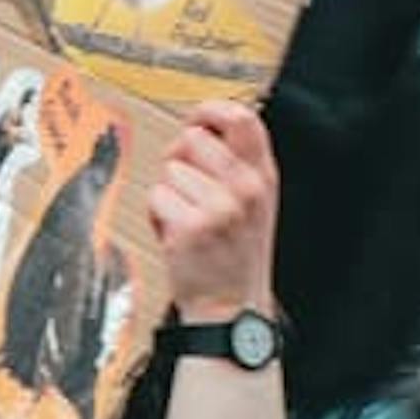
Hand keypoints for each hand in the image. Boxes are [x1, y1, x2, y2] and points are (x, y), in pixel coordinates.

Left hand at [149, 101, 278, 321]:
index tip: (195, 120)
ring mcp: (220, 207)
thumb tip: (199, 124)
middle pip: (193, 138)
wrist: (230, 307)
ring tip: (186, 219)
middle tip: (187, 190)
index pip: (243, 118)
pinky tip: (176, 235)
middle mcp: (246, 188)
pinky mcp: (192, 226)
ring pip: (169, 170)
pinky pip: (156, 197)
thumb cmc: (233, 255)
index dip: (210, 110)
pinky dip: (157, 216)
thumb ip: (234, 163)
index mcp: (263, 177)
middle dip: (179, 159)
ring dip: (168, 194)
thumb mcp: (253, 203)